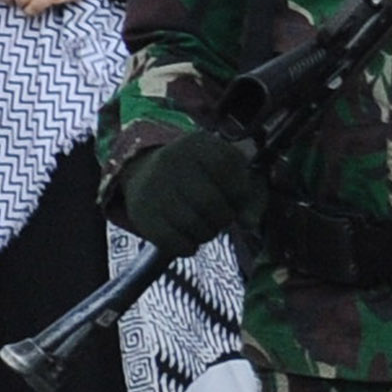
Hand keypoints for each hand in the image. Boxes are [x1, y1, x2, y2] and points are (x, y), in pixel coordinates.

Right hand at [118, 128, 260, 252]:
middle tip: (221, 218)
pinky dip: (187, 247)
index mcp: (199, 144)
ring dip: (207, 233)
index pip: (227, 165)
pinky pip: (170, 240)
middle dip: (224, 217)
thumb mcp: (230, 172)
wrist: (147, 173)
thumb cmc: (203, 176)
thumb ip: (250, 195)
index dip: (239, 189)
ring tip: (205, 226)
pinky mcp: (140, 212)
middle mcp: (170, 159)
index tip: (235, 196)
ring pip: (191, 223)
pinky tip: (189, 240)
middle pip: (210, 201)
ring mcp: (151, 186)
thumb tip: (249, 223)